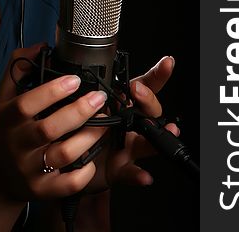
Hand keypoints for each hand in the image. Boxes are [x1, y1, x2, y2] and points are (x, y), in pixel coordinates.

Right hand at [0, 43, 109, 202]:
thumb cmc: (8, 130)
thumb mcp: (5, 98)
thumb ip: (19, 69)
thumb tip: (41, 46)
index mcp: (8, 119)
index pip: (27, 104)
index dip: (52, 91)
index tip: (75, 79)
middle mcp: (17, 145)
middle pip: (49, 129)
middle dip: (79, 112)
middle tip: (100, 98)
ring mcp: (29, 170)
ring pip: (63, 154)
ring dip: (89, 137)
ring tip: (105, 123)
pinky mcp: (42, 192)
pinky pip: (69, 184)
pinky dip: (85, 170)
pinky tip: (95, 155)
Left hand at [89, 55, 178, 190]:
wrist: (71, 165)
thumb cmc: (79, 130)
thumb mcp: (83, 106)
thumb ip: (86, 92)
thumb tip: (79, 73)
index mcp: (120, 105)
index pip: (143, 86)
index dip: (157, 74)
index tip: (166, 63)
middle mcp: (129, 125)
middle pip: (149, 111)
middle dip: (149, 99)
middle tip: (139, 91)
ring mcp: (127, 147)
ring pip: (148, 141)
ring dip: (159, 137)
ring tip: (167, 131)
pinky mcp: (120, 169)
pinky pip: (131, 172)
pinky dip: (138, 175)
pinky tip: (144, 175)